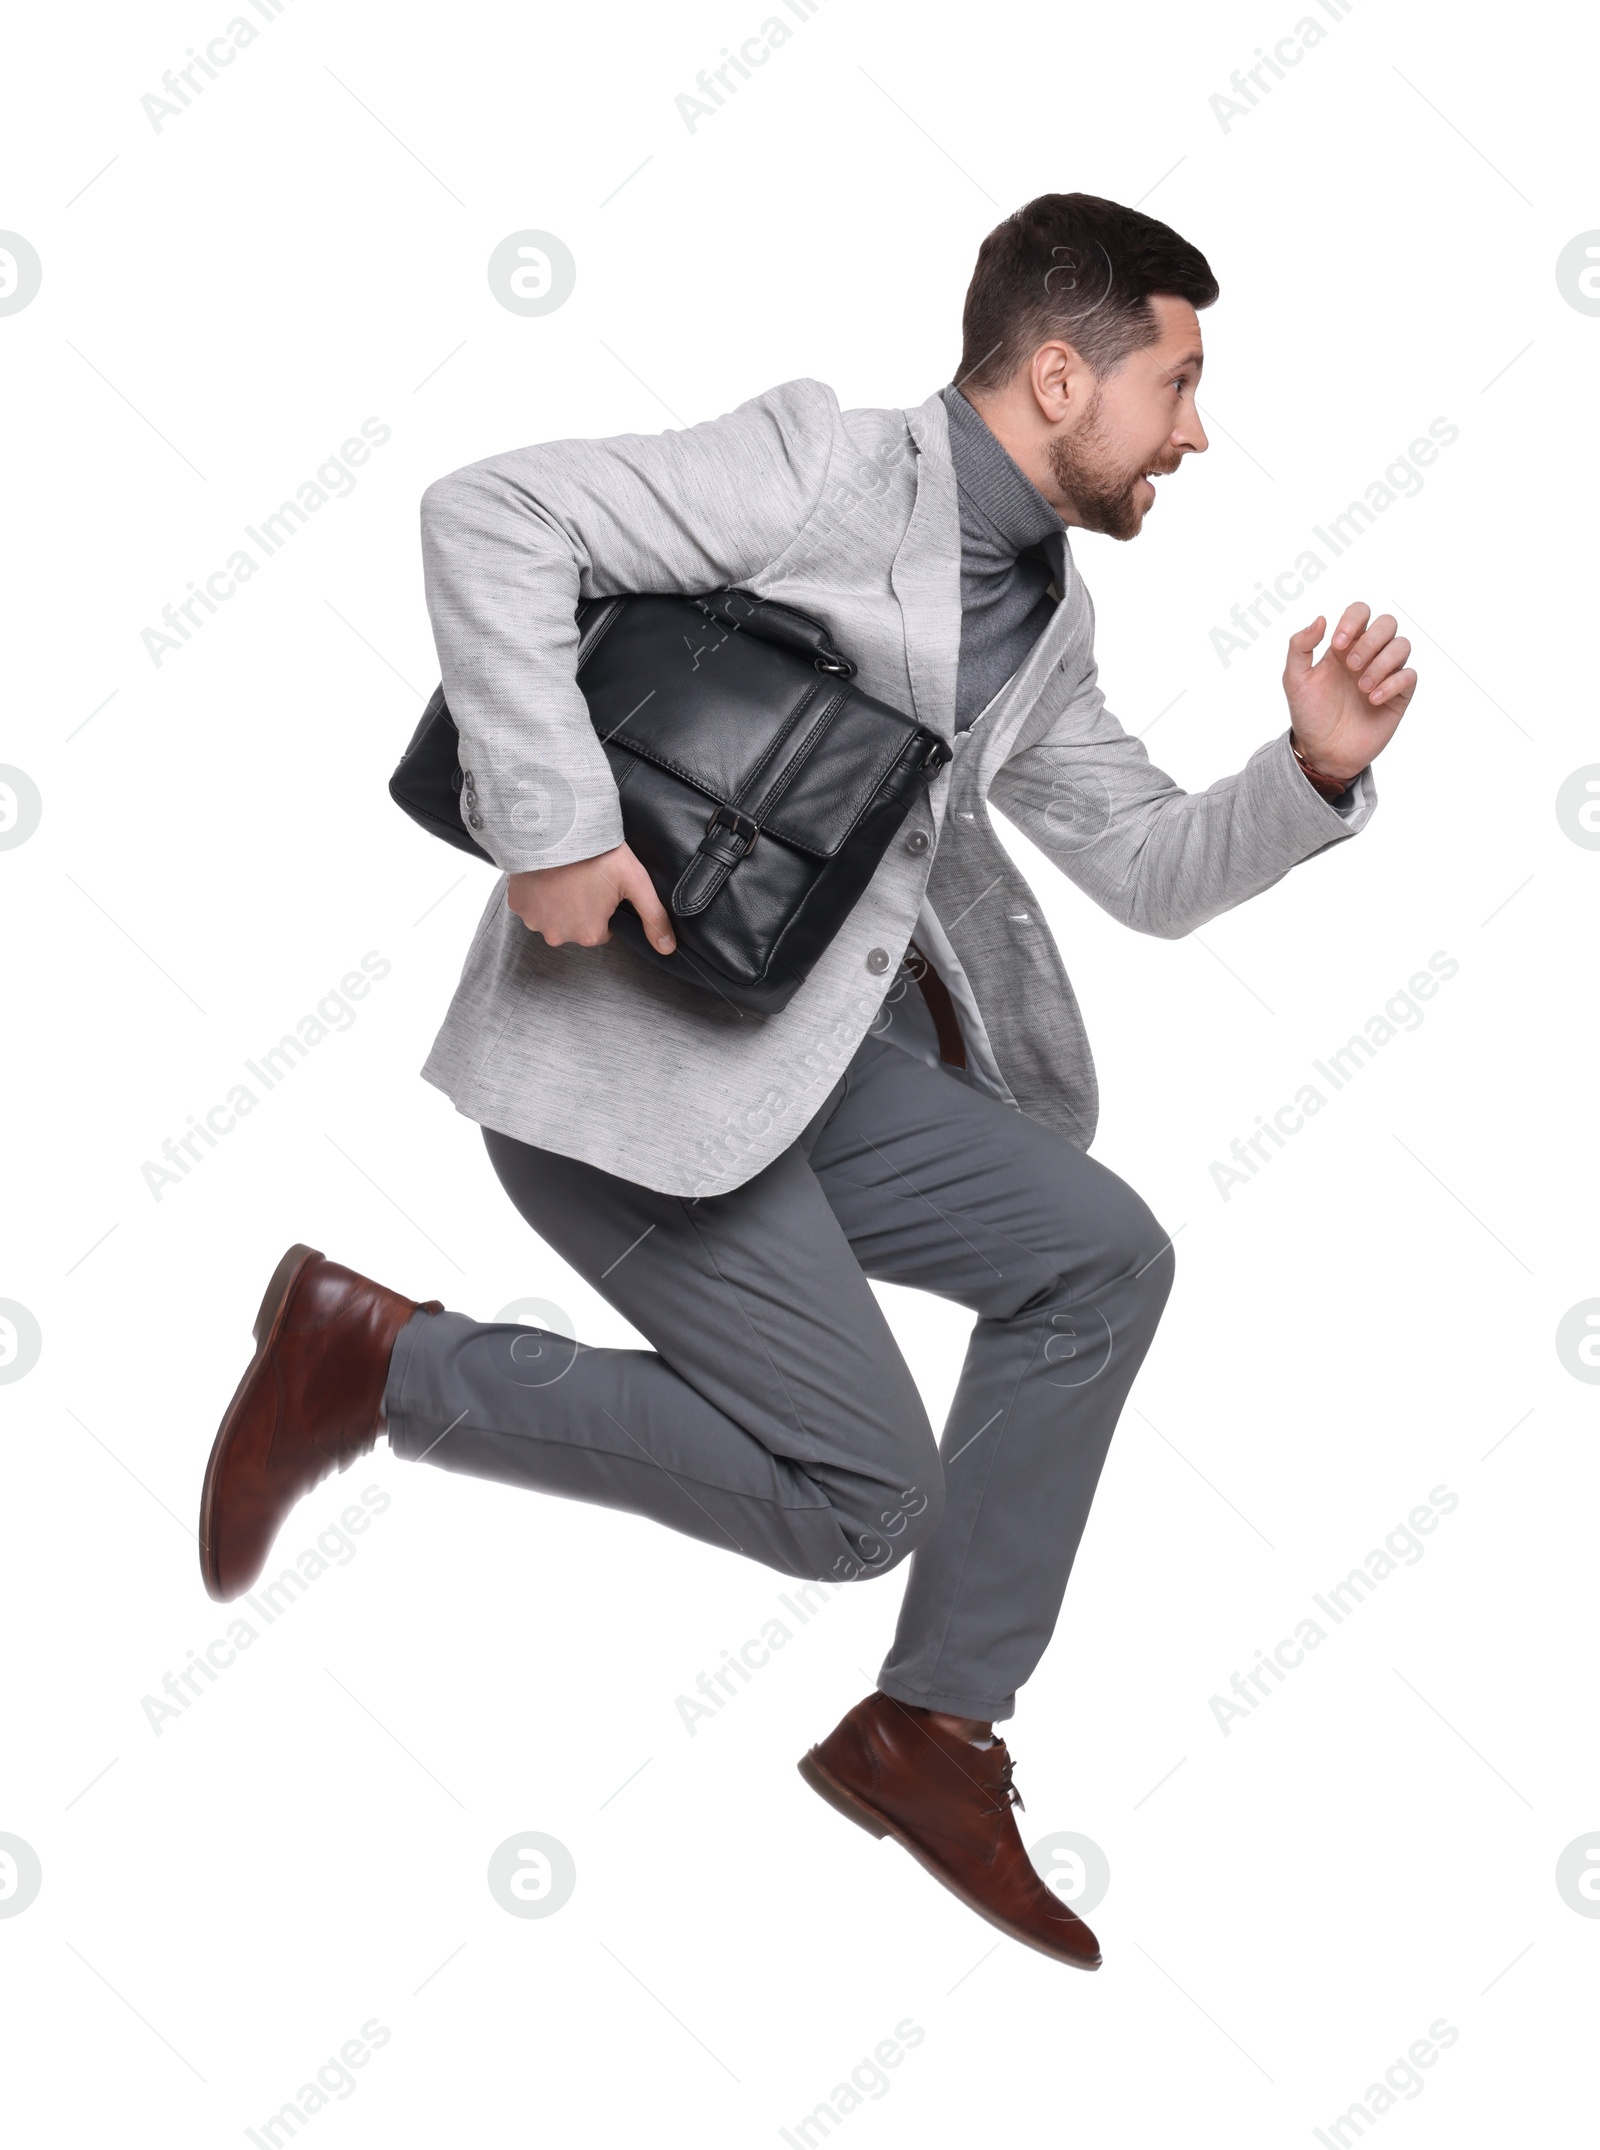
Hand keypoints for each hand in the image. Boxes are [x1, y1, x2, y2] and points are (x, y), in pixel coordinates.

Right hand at [505, 843, 675, 952]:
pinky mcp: (517, 905)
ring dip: (557, 901)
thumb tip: (668, 948)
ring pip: (552, 916)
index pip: (600, 930)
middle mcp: (560, 935)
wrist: (556, 827)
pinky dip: (537, 892)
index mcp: (589, 934)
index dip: (603, 907)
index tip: (602, 886)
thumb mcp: (635, 881)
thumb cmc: (598, 853)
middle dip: (580, 906)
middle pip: (575, 925)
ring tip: (565, 873)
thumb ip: (653, 917)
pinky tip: (546, 873)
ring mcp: (535, 921)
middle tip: (583, 877)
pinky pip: (530, 904)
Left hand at [1282, 603, 1416, 780]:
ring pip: (1402, 645)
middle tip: (1351, 666)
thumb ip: (1300, 646)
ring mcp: (1385, 673)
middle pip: (1387, 623)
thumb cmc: (1309, 714)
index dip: (1353, 620)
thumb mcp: (1294, 680)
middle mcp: (1368, 655)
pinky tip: (1372, 699)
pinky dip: (1392, 684)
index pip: (1360, 612)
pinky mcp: (1398, 695)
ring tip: (1362, 688)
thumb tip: (1321, 619)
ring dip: (1382, 662)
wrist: (1323, 751)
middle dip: (1371, 640)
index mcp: (1344, 646)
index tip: (1337, 644)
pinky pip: (1410, 675)